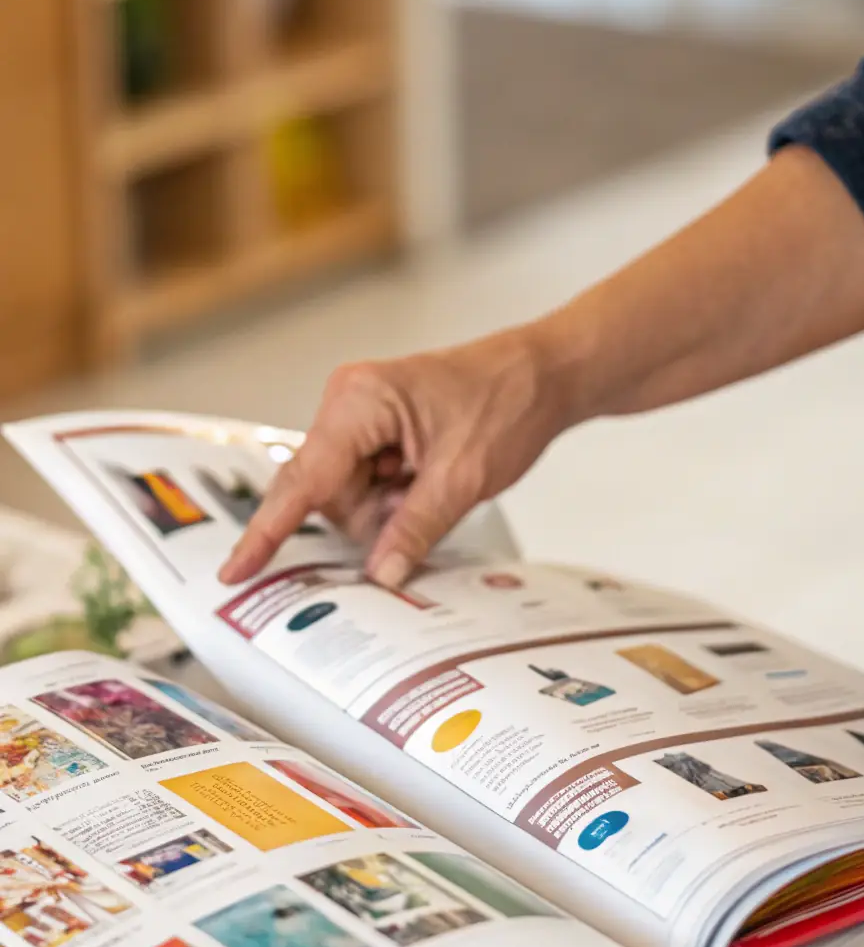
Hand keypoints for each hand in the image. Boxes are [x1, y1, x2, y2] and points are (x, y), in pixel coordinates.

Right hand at [218, 326, 566, 587]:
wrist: (545, 374)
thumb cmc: (508, 400)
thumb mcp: (462, 478)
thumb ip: (413, 530)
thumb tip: (380, 573)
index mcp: (357, 402)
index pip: (302, 482)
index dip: (268, 532)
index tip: (236, 570)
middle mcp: (348, 405)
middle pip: (329, 496)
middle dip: (375, 516)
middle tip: (428, 498)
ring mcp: (361, 418)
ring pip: (350, 498)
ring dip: (391, 508)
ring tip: (438, 481)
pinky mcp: (378, 431)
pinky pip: (370, 485)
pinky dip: (400, 497)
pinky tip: (431, 480)